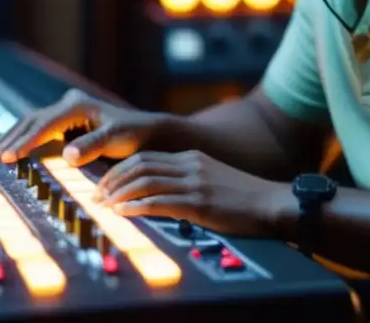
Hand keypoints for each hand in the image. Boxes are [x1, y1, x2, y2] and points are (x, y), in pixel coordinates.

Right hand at [0, 89, 167, 164]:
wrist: (146, 131)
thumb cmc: (133, 135)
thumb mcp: (116, 139)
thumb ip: (93, 145)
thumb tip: (67, 155)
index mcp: (76, 106)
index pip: (44, 125)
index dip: (24, 142)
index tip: (8, 158)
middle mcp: (67, 105)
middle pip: (30, 122)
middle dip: (8, 140)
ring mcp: (64, 113)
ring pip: (28, 124)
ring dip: (8, 139)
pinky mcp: (63, 123)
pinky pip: (34, 130)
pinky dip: (17, 139)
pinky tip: (0, 147)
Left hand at [94, 150, 293, 236]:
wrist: (272, 202)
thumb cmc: (245, 197)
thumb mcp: (213, 179)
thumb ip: (188, 180)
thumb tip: (160, 192)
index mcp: (192, 157)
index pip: (145, 157)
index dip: (120, 170)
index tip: (105, 184)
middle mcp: (191, 165)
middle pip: (140, 164)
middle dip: (113, 179)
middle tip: (96, 194)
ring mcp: (195, 183)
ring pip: (146, 181)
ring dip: (120, 193)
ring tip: (104, 205)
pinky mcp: (200, 202)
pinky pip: (160, 201)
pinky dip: (137, 206)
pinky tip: (124, 212)